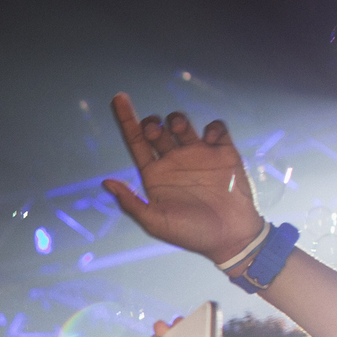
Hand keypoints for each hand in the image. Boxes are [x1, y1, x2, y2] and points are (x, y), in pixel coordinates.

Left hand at [103, 97, 264, 262]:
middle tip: (153, 130)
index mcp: (154, 175)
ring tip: (177, 128)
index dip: (126, 120)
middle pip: (156, 129)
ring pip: (182, 124)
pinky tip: (210, 137)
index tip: (118, 98)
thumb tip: (106, 182)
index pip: (135, 142)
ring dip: (177, 119)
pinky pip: (216, 128)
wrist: (230, 237)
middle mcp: (174, 161)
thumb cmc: (190, 234)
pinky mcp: (223, 152)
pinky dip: (212, 126)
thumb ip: (131, 202)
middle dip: (150, 123)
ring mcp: (198, 155)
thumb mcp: (155, 222)